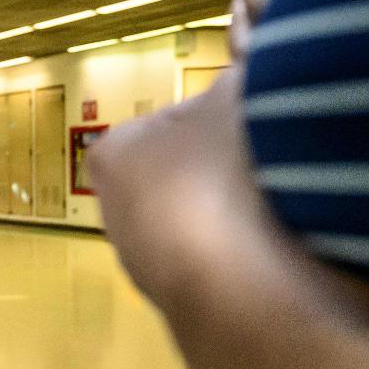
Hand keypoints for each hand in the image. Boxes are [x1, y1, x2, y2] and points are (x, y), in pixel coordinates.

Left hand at [86, 67, 277, 305]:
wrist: (226, 279)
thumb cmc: (216, 174)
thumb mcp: (231, 100)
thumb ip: (230, 81)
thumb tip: (239, 75)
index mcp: (110, 153)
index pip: (165, 122)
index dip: (209, 120)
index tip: (240, 126)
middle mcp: (110, 207)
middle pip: (174, 171)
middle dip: (210, 167)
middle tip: (252, 165)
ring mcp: (137, 256)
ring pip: (189, 217)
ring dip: (221, 211)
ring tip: (257, 208)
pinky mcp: (169, 294)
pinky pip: (204, 258)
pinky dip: (227, 249)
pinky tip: (253, 246)